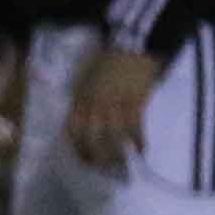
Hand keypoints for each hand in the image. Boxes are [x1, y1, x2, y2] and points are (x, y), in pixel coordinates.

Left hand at [64, 45, 162, 174]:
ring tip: (121, 164)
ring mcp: (115, 103)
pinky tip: (141, 151)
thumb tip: (85, 122)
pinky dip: (138, 141)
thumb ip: (84, 99)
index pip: (73, 128)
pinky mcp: (135, 101)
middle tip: (102, 168)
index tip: (83, 159)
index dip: (77, 147)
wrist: (131, 45)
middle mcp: (95, 103)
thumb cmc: (106, 61)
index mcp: (81, 97)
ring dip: (117, 153)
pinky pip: (135, 127)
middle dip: (96, 156)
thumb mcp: (85, 79)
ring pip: (113, 136)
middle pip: (92, 137)